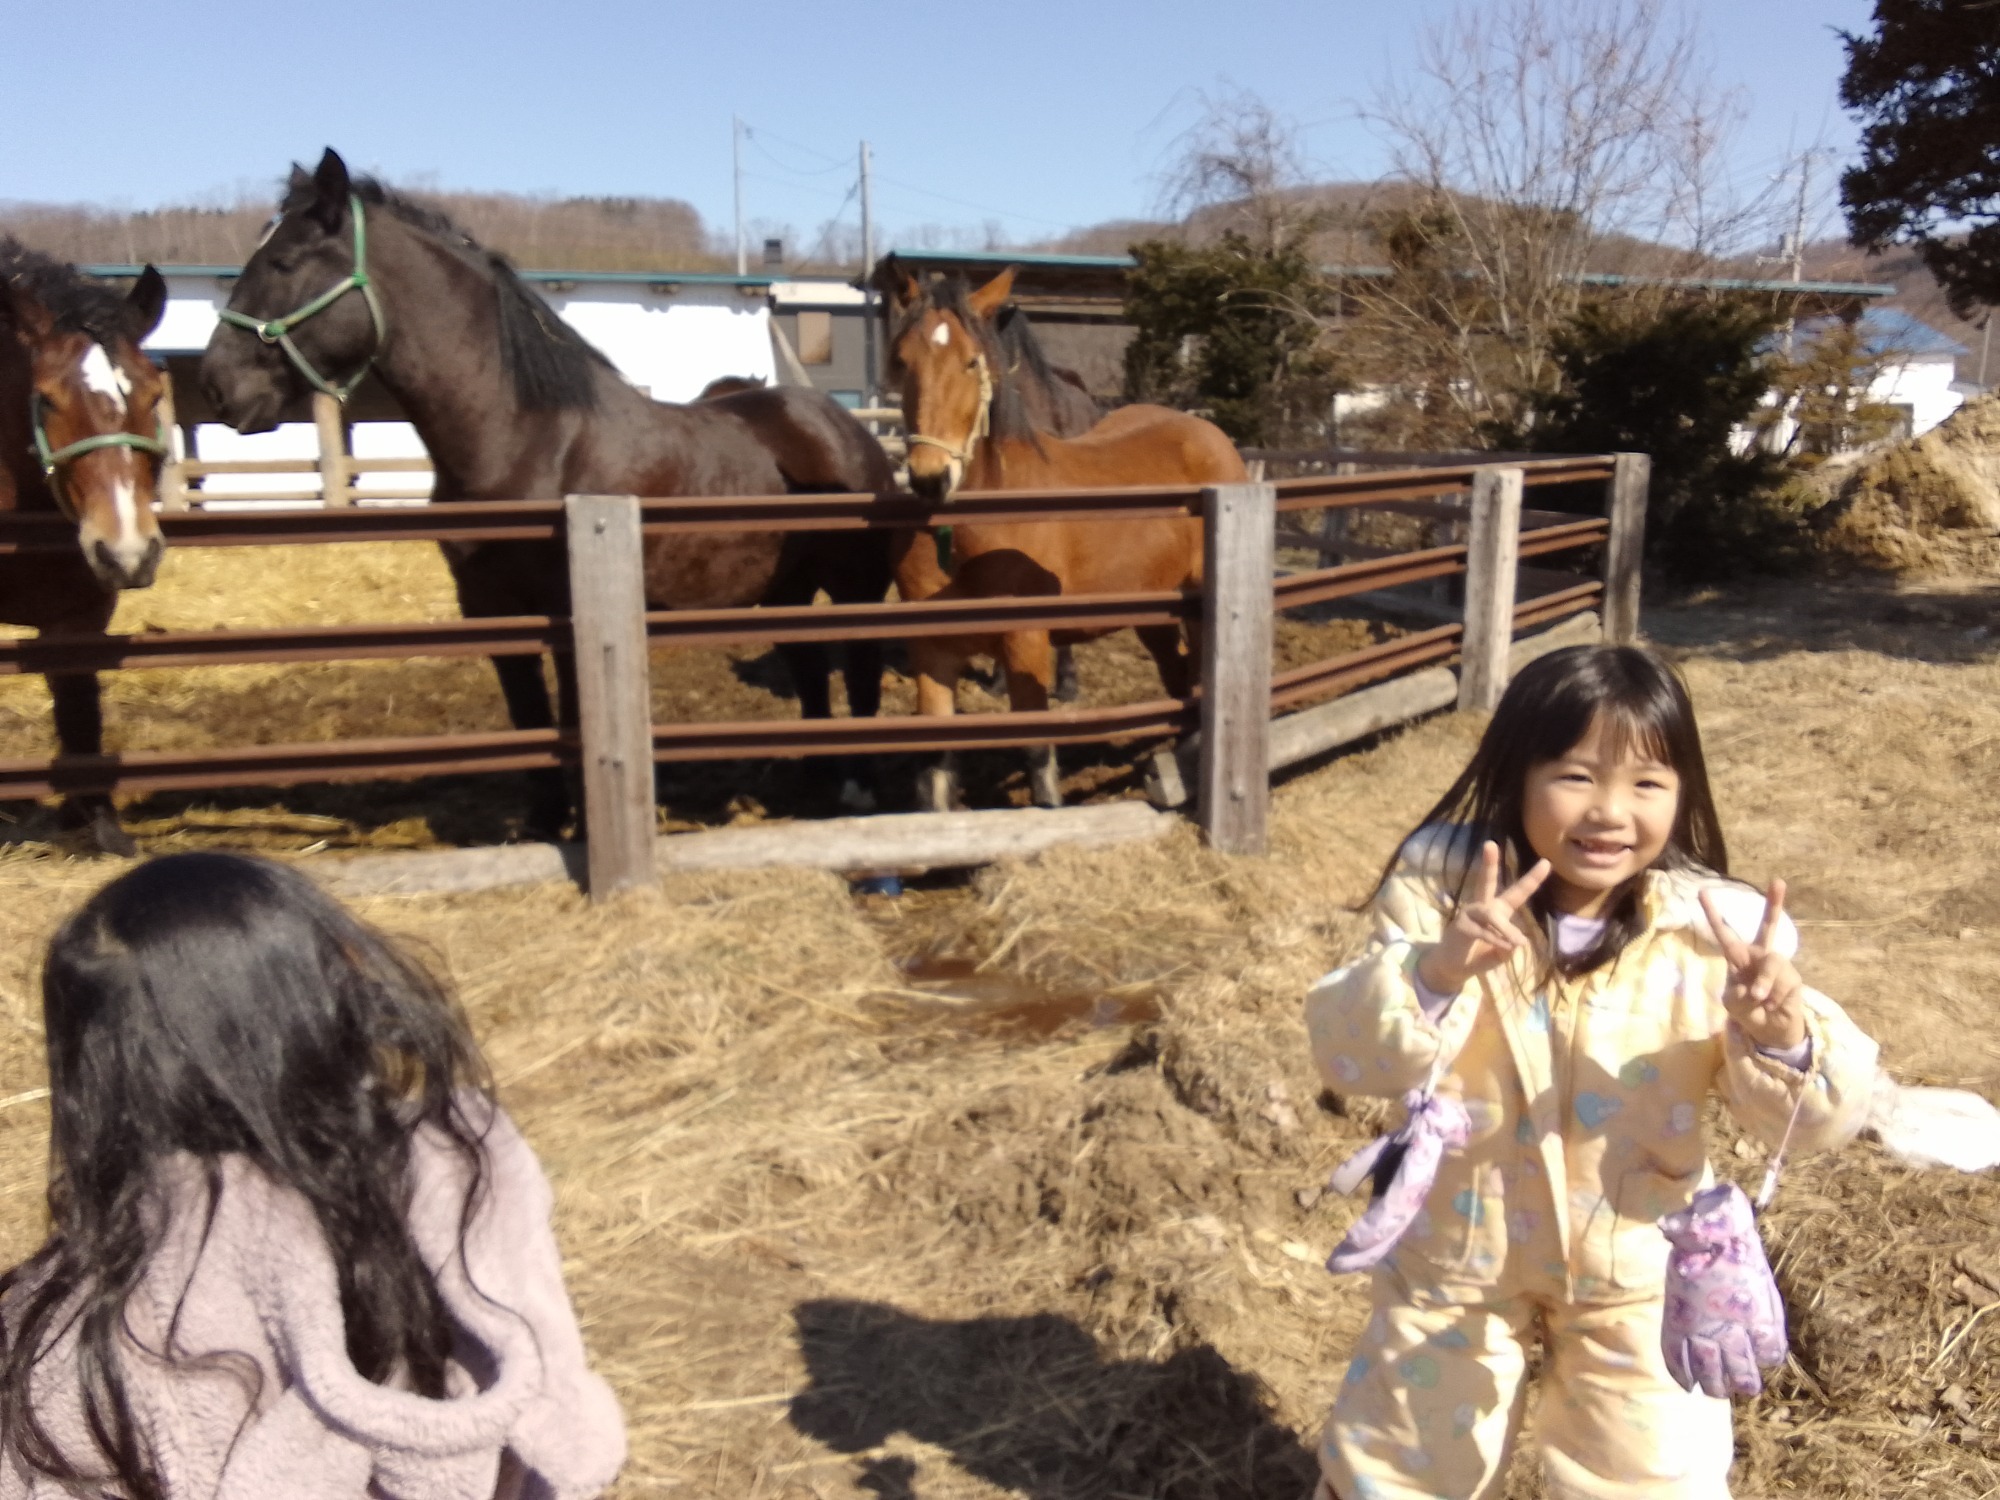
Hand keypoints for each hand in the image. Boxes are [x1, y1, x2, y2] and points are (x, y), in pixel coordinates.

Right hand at [1415, 841, 1550, 995]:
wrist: (1453, 969)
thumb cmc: (1479, 956)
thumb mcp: (1501, 954)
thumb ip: (1509, 947)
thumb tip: (1515, 942)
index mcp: (1498, 910)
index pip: (1517, 892)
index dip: (1532, 878)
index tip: (1547, 862)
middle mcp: (1483, 907)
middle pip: (1486, 881)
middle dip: (1489, 864)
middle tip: (1490, 844)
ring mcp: (1469, 915)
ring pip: (1491, 914)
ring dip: (1505, 928)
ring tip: (1518, 942)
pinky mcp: (1460, 927)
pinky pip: (1482, 931)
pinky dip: (1495, 939)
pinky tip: (1505, 947)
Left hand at [1700, 880, 1807, 1050]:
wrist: (1769, 1030)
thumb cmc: (1747, 1010)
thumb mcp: (1733, 1002)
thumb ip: (1739, 992)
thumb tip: (1757, 987)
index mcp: (1738, 957)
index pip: (1724, 933)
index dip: (1713, 914)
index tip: (1702, 892)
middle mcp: (1759, 956)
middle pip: (1767, 927)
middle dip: (1774, 904)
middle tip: (1778, 881)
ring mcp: (1778, 966)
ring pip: (1772, 963)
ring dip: (1764, 984)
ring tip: (1761, 1000)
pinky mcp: (1794, 979)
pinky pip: (1783, 983)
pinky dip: (1774, 998)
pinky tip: (1773, 1005)